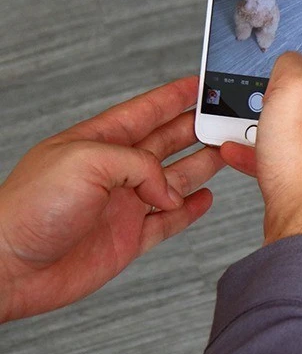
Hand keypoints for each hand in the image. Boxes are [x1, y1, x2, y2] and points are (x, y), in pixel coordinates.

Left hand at [0, 76, 223, 321]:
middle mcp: (116, 170)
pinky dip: (190, 209)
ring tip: (228, 154)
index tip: (202, 84)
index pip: (148, 110)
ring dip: (203, 164)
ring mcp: (124, 204)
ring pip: (175, 178)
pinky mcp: (128, 238)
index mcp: (102, 141)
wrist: (8, 269)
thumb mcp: (88, 161)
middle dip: (198, 128)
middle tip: (226, 120)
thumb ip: (140, 165)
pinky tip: (204, 198)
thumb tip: (170, 189)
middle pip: (169, 141)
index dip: (176, 95)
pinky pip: (169, 220)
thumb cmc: (29, 209)